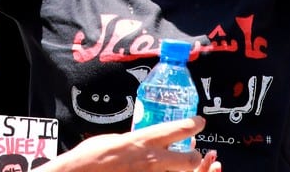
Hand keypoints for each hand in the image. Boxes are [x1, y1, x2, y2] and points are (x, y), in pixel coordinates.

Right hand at [53, 117, 217, 171]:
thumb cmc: (90, 157)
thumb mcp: (114, 140)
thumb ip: (134, 140)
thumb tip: (143, 139)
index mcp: (143, 140)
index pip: (179, 129)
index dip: (194, 124)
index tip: (199, 122)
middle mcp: (151, 160)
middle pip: (191, 159)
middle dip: (195, 157)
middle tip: (192, 152)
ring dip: (181, 170)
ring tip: (175, 165)